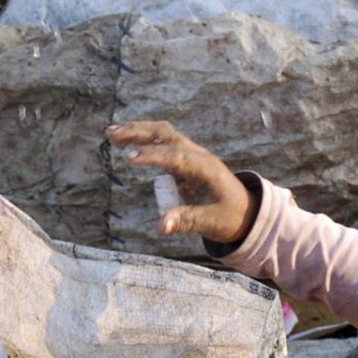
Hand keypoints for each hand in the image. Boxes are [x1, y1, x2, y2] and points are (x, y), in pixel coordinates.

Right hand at [106, 121, 259, 245]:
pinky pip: (162, 143)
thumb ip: (186, 221)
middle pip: (166, 134)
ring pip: (162, 134)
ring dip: (137, 131)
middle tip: (111, 135)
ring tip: (110, 134)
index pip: (176, 157)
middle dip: (138, 132)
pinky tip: (124, 142)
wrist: (247, 211)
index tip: (128, 159)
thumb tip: (160, 226)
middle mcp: (197, 155)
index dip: (153, 156)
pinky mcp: (184, 160)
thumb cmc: (231, 217)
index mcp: (206, 168)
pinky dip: (142, 140)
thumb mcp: (211, 222)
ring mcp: (191, 155)